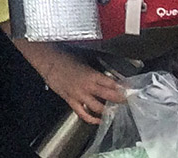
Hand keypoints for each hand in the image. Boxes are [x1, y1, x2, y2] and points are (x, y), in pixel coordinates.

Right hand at [11, 36, 127, 123]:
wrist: (48, 62)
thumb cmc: (64, 58)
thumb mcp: (83, 61)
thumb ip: (95, 71)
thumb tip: (107, 78)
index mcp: (92, 74)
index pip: (112, 83)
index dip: (122, 87)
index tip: (129, 90)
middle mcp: (87, 86)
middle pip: (109, 96)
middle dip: (120, 100)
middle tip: (126, 102)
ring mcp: (79, 95)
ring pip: (98, 108)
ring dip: (108, 110)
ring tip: (115, 111)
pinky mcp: (71, 101)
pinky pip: (82, 113)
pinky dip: (92, 119)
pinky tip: (99, 120)